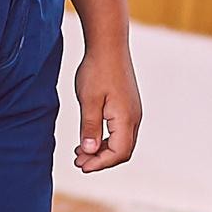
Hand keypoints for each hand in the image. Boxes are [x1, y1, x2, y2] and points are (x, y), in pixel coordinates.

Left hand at [71, 46, 140, 171]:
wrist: (109, 45)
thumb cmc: (97, 70)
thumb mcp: (88, 100)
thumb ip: (89, 127)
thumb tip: (90, 151)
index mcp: (125, 118)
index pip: (118, 153)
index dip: (100, 163)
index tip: (82, 166)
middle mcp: (133, 117)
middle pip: (122, 151)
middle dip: (100, 160)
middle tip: (78, 161)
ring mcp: (132, 111)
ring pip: (121, 142)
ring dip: (102, 150)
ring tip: (80, 152)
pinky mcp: (128, 106)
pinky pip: (120, 131)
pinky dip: (105, 139)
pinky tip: (89, 137)